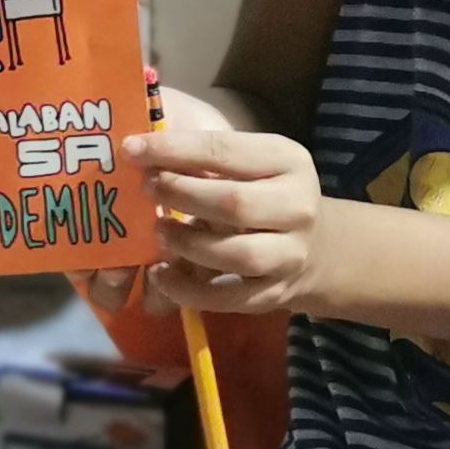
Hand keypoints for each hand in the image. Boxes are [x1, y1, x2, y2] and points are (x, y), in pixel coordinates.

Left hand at [126, 121, 328, 315]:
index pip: (226, 150)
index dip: (174, 150)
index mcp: (288, 161)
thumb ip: (205, 157)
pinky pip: (228, 299)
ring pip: (237, 254)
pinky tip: (160, 275)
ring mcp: (290, 255)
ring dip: (187, 244)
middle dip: (180, 194)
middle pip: (234, 203)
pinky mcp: (275, 294)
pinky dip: (188, 290)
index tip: (132, 149)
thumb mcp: (250, 162)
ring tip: (157, 231)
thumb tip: (140, 150)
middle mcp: (297, 207)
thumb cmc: (265, 192)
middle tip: (146, 189)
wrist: (318, 246)